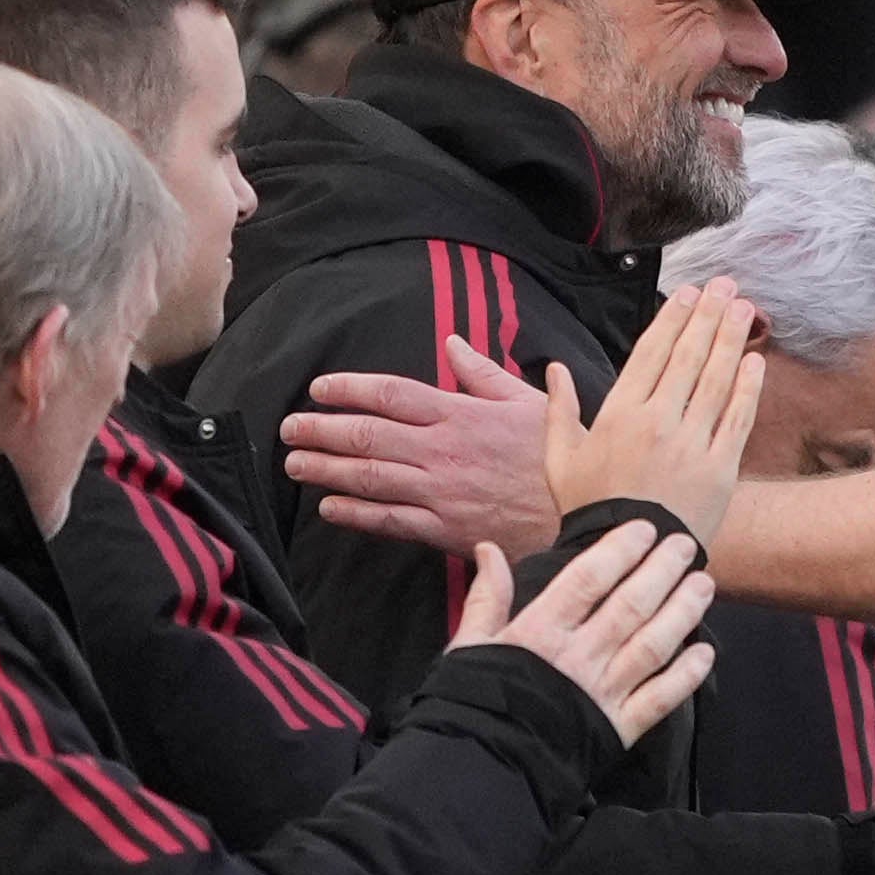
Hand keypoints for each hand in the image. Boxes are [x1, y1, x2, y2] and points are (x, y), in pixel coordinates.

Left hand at [288, 344, 558, 557]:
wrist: (584, 516)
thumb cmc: (560, 457)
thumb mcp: (529, 402)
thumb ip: (484, 374)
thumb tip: (453, 344)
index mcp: (461, 415)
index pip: (391, 394)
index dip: (349, 389)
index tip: (319, 388)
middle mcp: (443, 451)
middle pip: (368, 435)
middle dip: (321, 430)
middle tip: (290, 428)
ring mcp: (441, 493)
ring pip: (370, 477)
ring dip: (326, 470)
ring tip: (295, 465)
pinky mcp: (445, 530)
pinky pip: (390, 521)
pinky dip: (355, 515)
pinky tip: (329, 509)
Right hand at [448, 517, 715, 744]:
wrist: (485, 769)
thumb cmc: (474, 703)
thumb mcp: (469, 645)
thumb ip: (486, 597)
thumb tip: (489, 548)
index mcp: (540, 632)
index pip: (588, 579)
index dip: (620, 551)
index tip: (645, 530)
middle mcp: (579, 657)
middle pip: (631, 605)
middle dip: (662, 571)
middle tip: (686, 545)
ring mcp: (603, 693)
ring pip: (653, 645)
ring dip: (683, 612)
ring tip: (703, 585)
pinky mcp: (619, 728)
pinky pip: (661, 698)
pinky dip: (686, 676)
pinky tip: (706, 652)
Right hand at [544, 276, 761, 544]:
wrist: (627, 556)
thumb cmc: (590, 508)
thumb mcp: (560, 460)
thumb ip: (558, 410)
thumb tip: (554, 369)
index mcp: (620, 414)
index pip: (652, 352)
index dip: (674, 318)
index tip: (690, 293)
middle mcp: (659, 422)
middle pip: (690, 356)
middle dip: (709, 315)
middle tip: (726, 285)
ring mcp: (693, 444)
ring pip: (718, 380)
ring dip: (733, 339)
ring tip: (744, 309)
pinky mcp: (720, 469)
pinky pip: (738, 419)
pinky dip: (749, 387)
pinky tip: (756, 361)